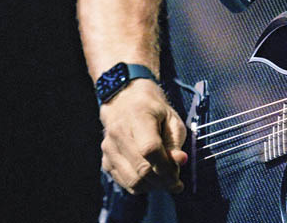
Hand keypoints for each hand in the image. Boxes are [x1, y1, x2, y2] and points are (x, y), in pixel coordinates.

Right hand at [99, 79, 187, 193]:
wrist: (125, 101)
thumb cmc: (153, 110)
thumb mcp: (171, 118)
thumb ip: (175, 141)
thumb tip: (180, 161)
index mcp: (137, 116)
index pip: (150, 149)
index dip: (166, 166)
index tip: (179, 175)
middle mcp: (118, 133)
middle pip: (141, 169)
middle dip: (162, 181)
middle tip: (176, 183)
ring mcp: (109, 148)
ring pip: (132, 180)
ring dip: (152, 186)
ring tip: (166, 181)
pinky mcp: (106, 160)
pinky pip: (124, 181)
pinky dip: (141, 185)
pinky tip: (152, 179)